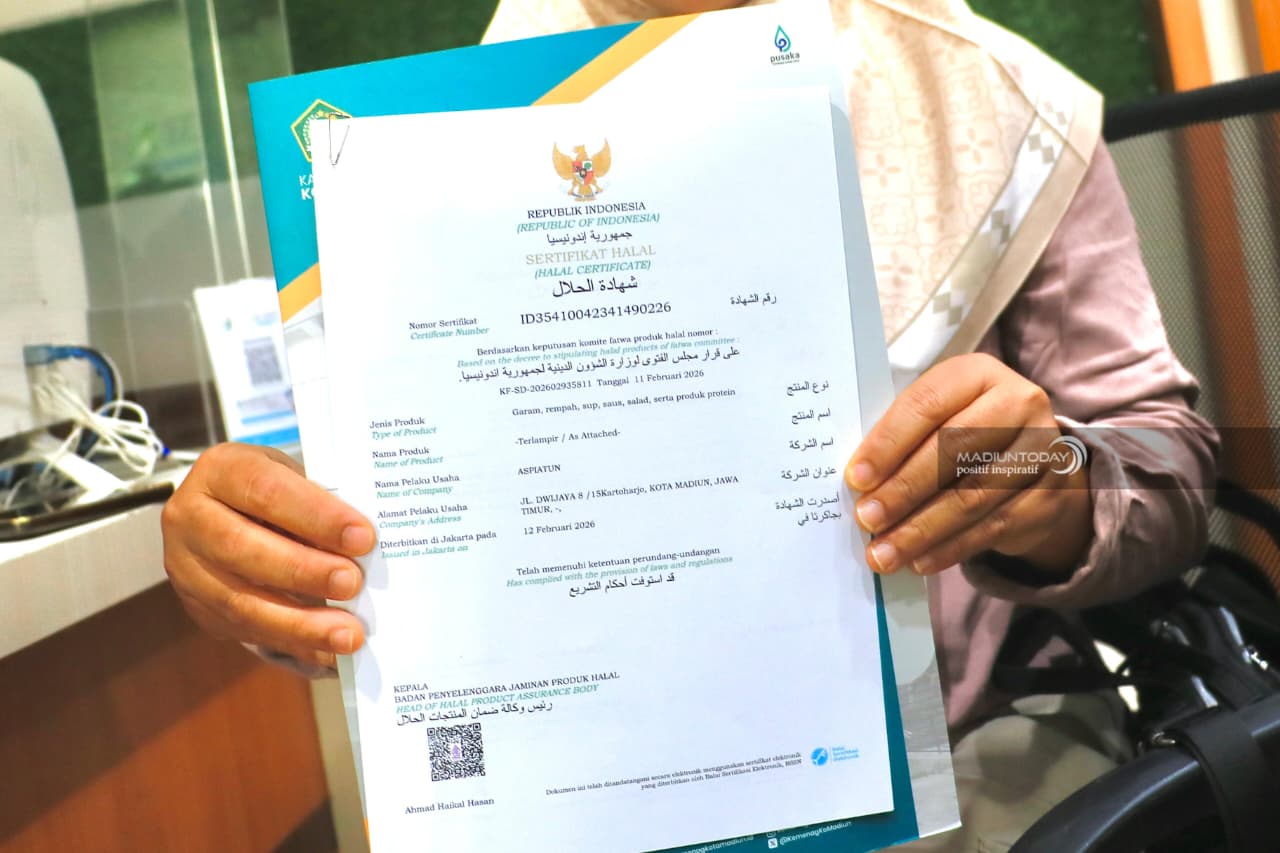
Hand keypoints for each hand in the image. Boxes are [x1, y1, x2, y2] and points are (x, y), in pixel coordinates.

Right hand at [161, 442, 374, 667]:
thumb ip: (321, 505)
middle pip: (242, 548)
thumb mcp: (293, 479)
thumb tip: (365, 548)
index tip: (362, 536)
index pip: (266, 490)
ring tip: (347, 633)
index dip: (315, 516)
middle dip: (304, 571)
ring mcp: (185, 566)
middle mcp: (190, 517)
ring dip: (299, 623)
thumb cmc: (275, 491)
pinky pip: (245, 631)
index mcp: (220, 470)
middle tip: (352, 583)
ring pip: (239, 601)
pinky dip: (292, 643)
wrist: (228, 510)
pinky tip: (328, 650)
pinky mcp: (197, 607)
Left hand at [845, 353, 1092, 576]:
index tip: (857, 479)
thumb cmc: (963, 431)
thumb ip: (902, 439)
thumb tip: (860, 484)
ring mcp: (1043, 449)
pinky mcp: (1052, 494)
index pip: (927, 404)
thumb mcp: (936, 417)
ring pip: (973, 496)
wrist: (1033, 456)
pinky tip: (920, 561)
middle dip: (903, 490)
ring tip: (884, 553)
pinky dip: (951, 548)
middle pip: (953, 450)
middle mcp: (1019, 403)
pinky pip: (995, 527)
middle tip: (867, 520)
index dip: (888, 443)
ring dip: (921, 530)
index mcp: (978, 373)